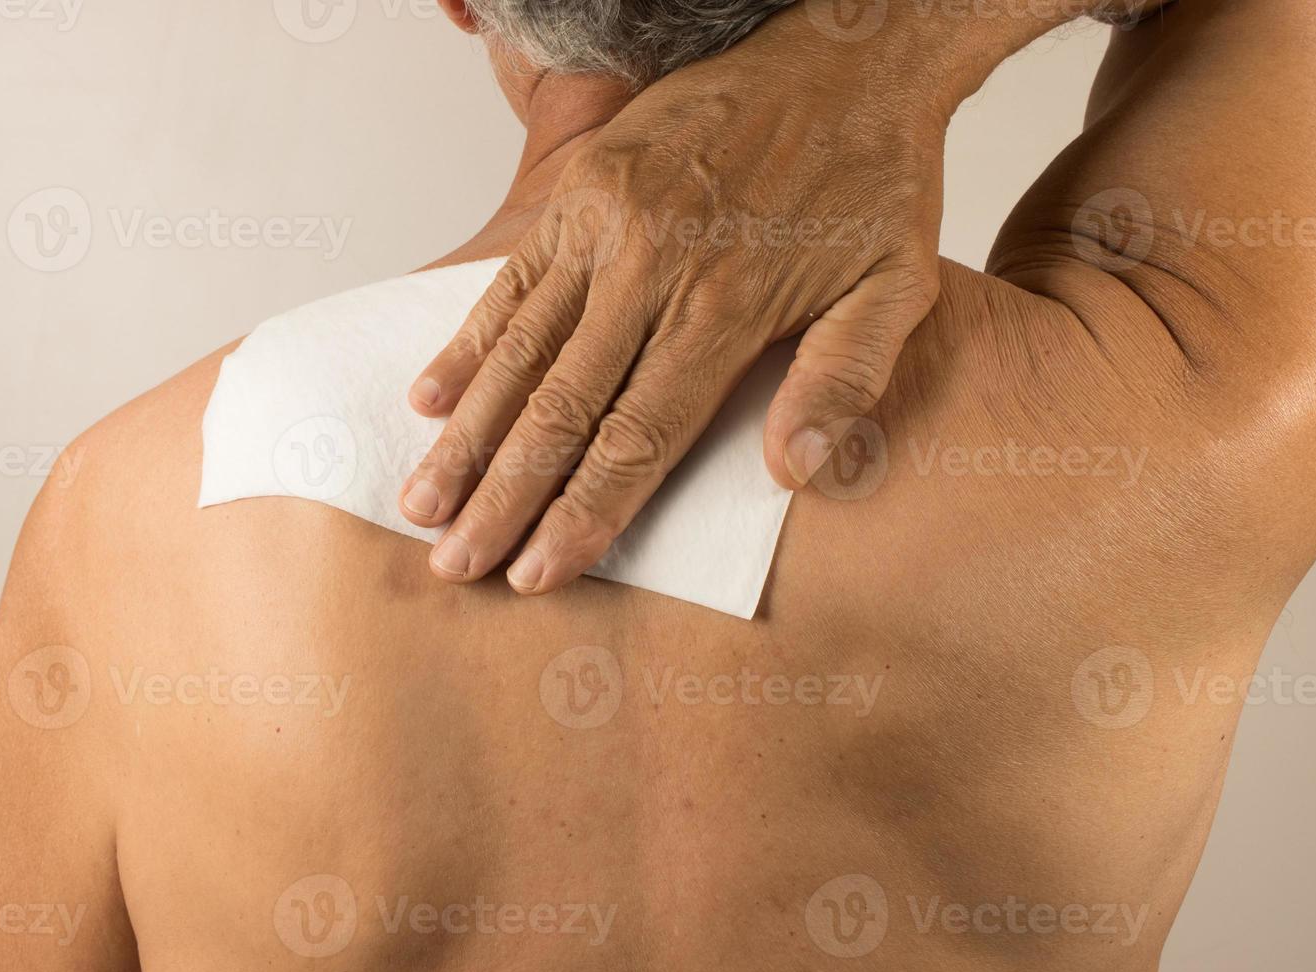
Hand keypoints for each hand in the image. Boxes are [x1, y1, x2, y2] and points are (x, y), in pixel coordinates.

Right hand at [397, 2, 1114, 596]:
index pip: (638, 437)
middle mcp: (650, 268)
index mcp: (724, 308)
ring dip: (467, 435)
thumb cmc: (871, 180)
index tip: (535, 574)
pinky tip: (428, 397)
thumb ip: (841, 380)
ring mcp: (604, 222)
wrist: (845, 54)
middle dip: (504, 497)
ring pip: (521, 350)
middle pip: (562, 408)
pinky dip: (467, 342)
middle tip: (454, 565)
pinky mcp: (582, 185)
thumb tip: (788, 473)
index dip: (582, 512)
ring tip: (421, 502)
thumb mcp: (894, 286)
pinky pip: (511, 278)